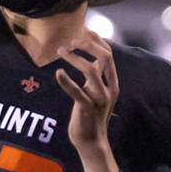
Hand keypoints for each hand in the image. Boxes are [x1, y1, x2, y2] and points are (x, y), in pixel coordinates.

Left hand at [53, 30, 119, 171]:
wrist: (91, 141)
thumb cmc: (90, 115)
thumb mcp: (96, 93)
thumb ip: (95, 77)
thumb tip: (89, 59)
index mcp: (112, 83)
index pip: (108, 54)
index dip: (96, 40)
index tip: (82, 30)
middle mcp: (109, 88)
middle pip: (104, 57)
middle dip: (87, 44)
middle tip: (70, 40)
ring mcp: (99, 98)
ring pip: (91, 70)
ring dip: (74, 57)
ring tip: (60, 51)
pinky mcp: (87, 108)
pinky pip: (77, 92)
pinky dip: (66, 81)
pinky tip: (58, 73)